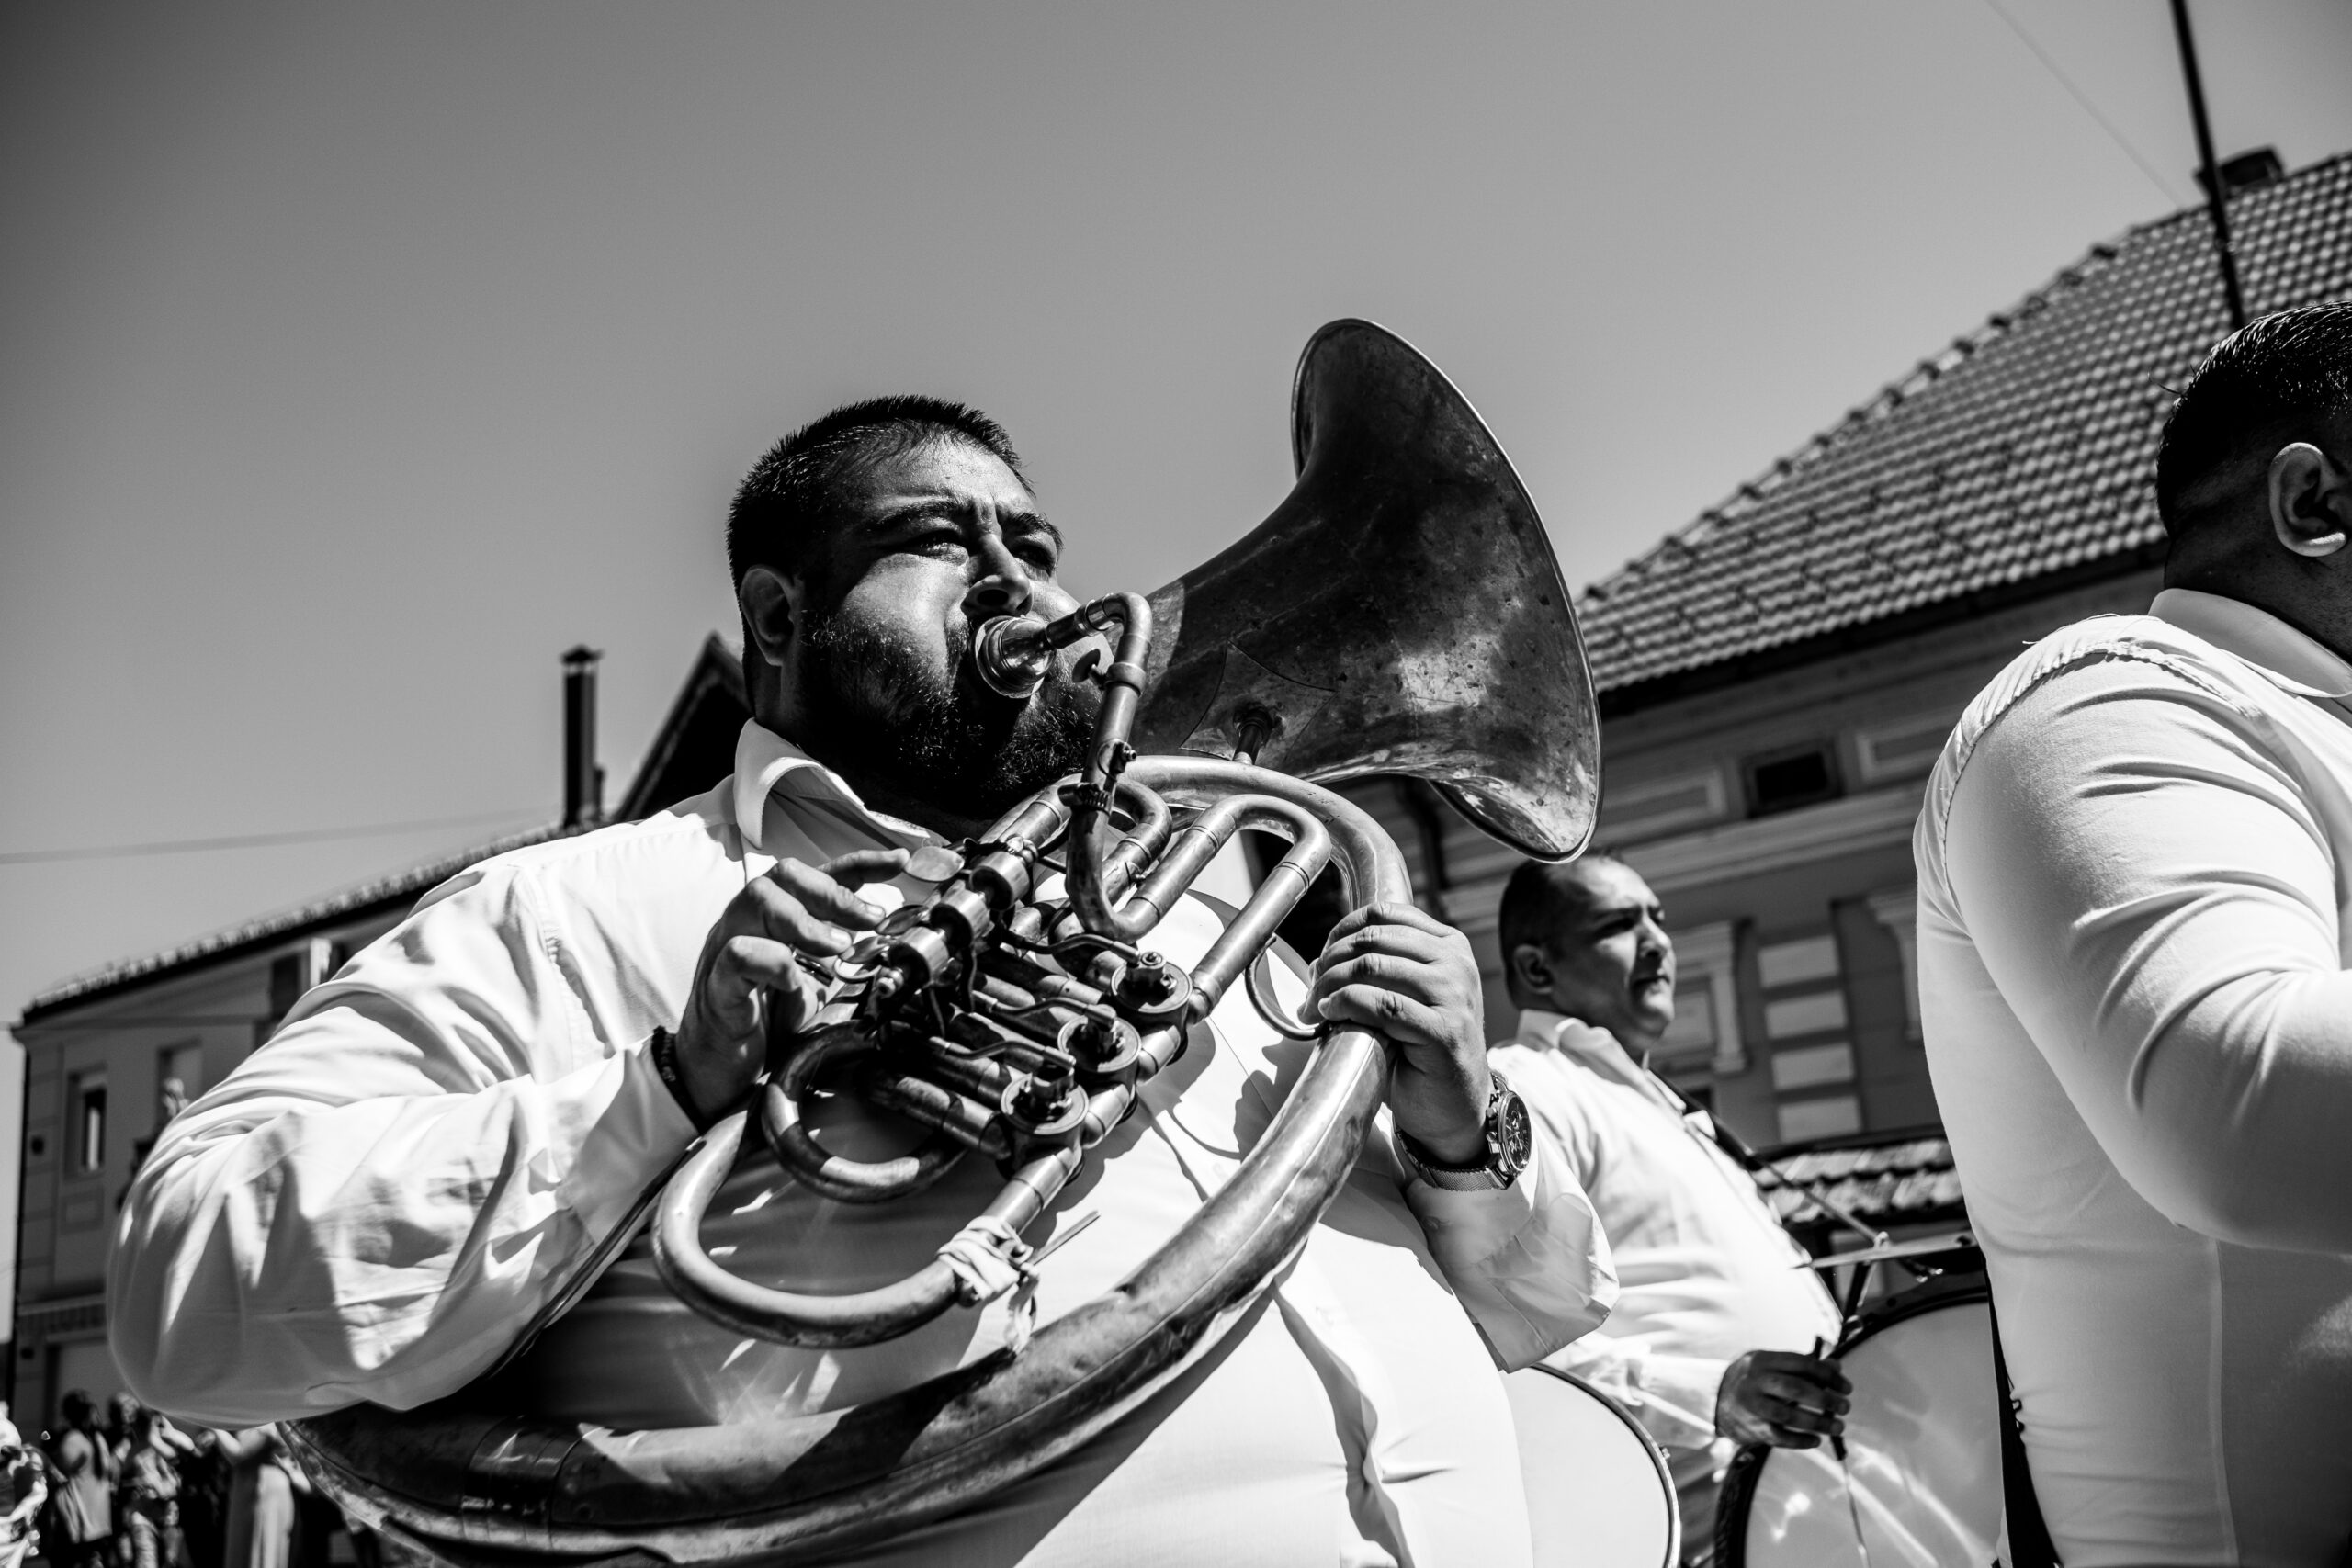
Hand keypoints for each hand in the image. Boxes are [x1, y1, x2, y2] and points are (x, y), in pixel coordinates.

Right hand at [673, 848, 909, 1123]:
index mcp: (775, 920)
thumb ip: (838, 961)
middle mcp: (748, 924)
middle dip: (834, 891)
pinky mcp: (717, 985)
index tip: (899, 862)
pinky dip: (774, 961)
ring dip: (807, 919)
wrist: (718, 1075)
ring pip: (757, 899)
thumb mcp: (815, 986)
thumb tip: (885, 942)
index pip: (815, 875)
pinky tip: (794, 982)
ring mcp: (726, 949)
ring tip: (838, 947)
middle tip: (870, 921)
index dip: (860, 863)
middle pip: (784, 875)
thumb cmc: (764, 1026)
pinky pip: (739, 954)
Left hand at [1308, 901, 1489, 1165]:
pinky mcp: (1444, 1030)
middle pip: (1372, 941)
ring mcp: (1454, 995)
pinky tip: (1330, 1015)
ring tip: (1314, 1007)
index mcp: (1449, 945)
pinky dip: (1346, 1005)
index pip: (1383, 914)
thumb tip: (1319, 960)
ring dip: (1330, 985)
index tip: (1321, 958)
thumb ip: (1378, 970)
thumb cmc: (1423, 1053)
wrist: (1456, 1108)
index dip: (1340, 931)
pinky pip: (1382, 1005)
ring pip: (1372, 968)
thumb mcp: (1408, 997)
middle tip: (1310, 989)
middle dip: (1329, 962)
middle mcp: (1456, 964)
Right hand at [1715, 1350, 1851, 1447]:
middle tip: (1845, 1407)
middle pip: (1795, 1389)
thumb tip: (1836, 1367)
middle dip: (1825, 1399)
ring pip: (1788, 1416)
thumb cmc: (1756, 1380)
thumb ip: (1803, 1366)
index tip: (1846, 1388)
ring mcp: (1753, 1406)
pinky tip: (1817, 1440)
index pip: (1802, 1364)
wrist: (1717, 1399)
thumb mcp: (1773, 1365)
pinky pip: (1780, 1437)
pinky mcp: (1753, 1428)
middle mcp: (1756, 1381)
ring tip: (1839, 1426)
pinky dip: (1801, 1441)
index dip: (1828, 1375)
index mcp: (1763, 1360)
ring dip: (1818, 1422)